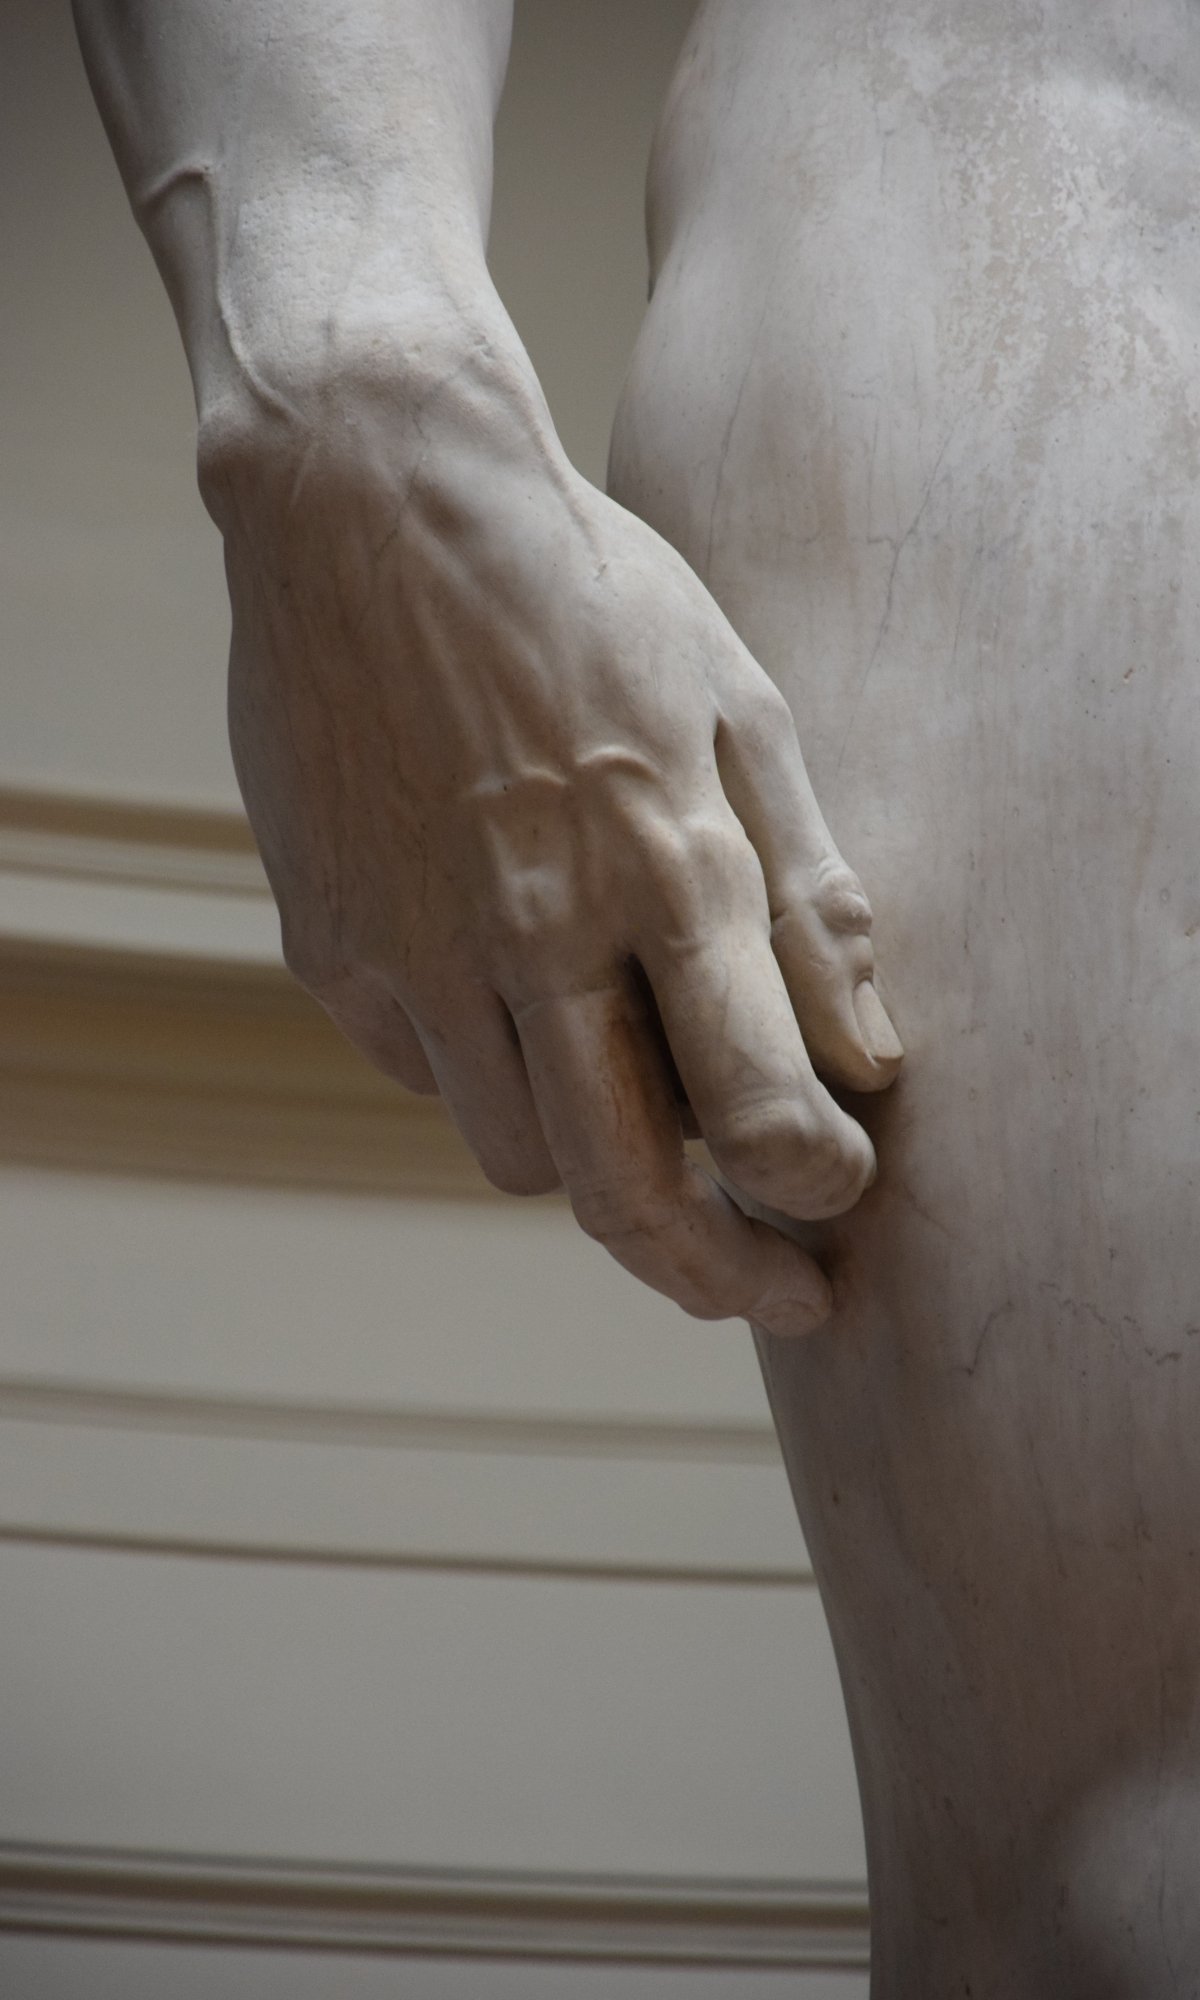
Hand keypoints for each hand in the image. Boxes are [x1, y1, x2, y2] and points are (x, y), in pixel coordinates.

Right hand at [207, 332, 901, 1336]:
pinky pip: (424, 1070)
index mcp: (660, 862)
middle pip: (623, 1192)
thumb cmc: (582, 593)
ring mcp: (413, 946)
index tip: (839, 1194)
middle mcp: (534, 928)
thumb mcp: (738, 703)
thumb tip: (870, 1055)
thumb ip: (809, 889)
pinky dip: (485, 1066)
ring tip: (632, 1096)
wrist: (369, 502)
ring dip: (590, 1159)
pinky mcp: (330, 942)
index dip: (818, 1187)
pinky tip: (510, 986)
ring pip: (516, 1154)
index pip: (759, 1107)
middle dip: (715, 1274)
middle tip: (771, 1295)